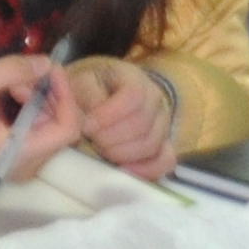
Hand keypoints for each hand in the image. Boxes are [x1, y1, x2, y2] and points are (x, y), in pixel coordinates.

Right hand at [0, 55, 83, 187]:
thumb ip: (13, 70)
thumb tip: (46, 63)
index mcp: (20, 153)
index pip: (67, 127)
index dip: (65, 94)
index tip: (49, 69)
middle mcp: (26, 165)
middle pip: (61, 126)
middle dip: (49, 95)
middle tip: (23, 75)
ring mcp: (20, 163)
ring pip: (49, 127)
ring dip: (38, 100)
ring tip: (11, 83)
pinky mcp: (12, 156)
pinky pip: (35, 131)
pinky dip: (29, 109)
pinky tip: (9, 93)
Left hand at [65, 58, 178, 178]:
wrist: (102, 98)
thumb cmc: (91, 91)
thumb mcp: (82, 83)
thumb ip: (85, 97)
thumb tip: (89, 122)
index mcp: (134, 78)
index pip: (133, 95)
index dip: (110, 115)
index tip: (87, 127)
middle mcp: (155, 99)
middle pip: (142, 123)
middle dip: (112, 137)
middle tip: (92, 141)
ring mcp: (163, 123)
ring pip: (152, 144)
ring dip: (122, 153)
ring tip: (102, 151)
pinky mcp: (164, 145)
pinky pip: (166, 161)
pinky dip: (147, 170)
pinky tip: (124, 170)